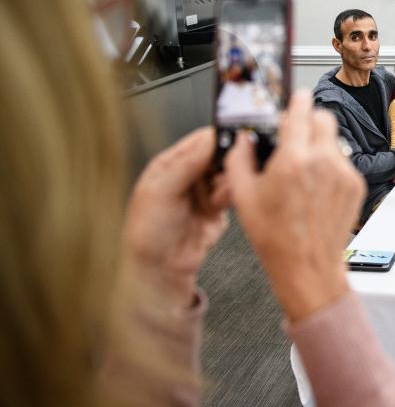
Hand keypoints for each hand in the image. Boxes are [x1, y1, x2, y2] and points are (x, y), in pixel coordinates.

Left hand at [123, 128, 229, 308]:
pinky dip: (233, 195)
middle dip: (228, 160)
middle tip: (234, 166)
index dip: (218, 137)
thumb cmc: (148, 232)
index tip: (235, 139)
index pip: (200, 140)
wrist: (160, 269)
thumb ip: (187, 164)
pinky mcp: (217, 208)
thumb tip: (209, 139)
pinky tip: (224, 201)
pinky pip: (232, 193)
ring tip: (222, 191)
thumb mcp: (162, 192)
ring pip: (229, 174)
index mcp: (170, 164)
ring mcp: (204, 192)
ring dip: (230, 180)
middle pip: (219, 155)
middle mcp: (188, 175)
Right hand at [225, 91, 364, 321]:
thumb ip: (240, 159)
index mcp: (294, 159)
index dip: (296, 100)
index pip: (300, 109)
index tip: (294, 98)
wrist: (308, 266)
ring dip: (319, 144)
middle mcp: (323, 161)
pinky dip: (330, 165)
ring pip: (334, 139)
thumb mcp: (243, 196)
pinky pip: (343, 161)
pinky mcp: (356, 184)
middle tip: (295, 135)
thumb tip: (244, 140)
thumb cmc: (277, 238)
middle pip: (323, 117)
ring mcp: (343, 172)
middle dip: (309, 120)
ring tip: (303, 171)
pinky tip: (315, 187)